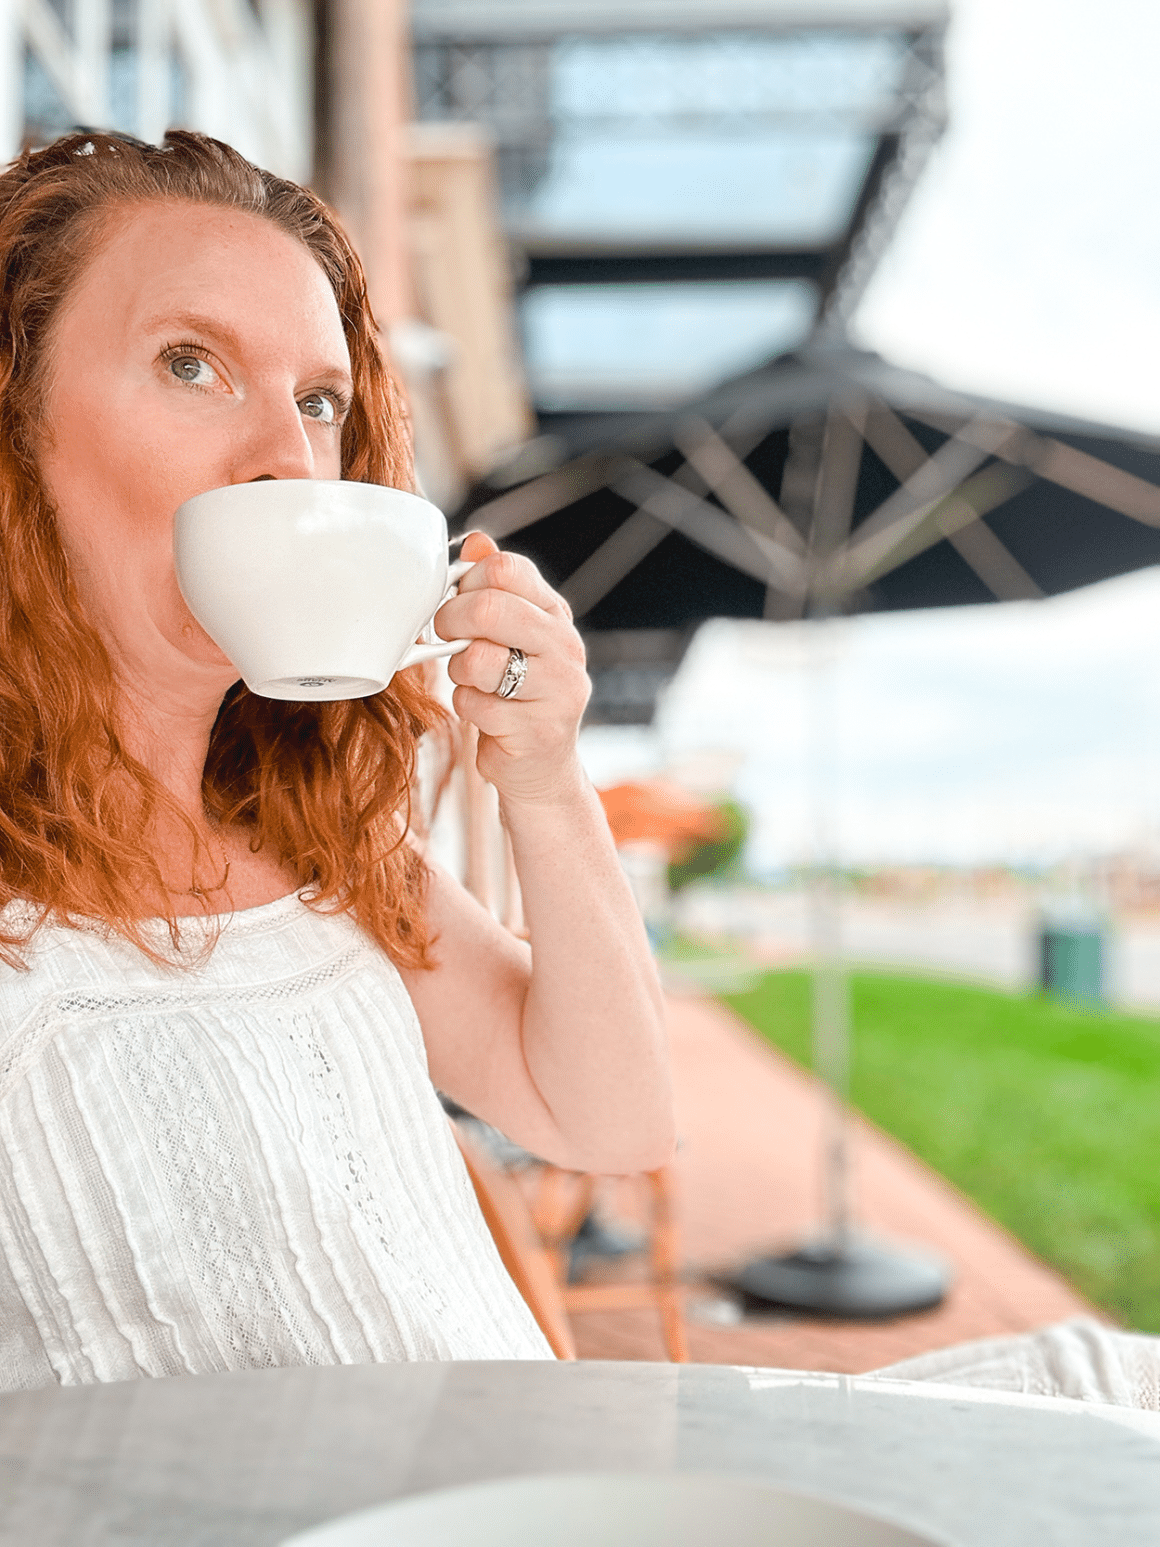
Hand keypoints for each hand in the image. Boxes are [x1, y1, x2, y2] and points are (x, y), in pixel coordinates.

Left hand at [433, 531, 590, 805]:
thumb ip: (493, 590)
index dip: (467, 581)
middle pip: (491, 607)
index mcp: (555, 615)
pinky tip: (485, 714)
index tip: (457, 601)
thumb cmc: (516, 695)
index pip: (506, 568)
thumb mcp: (509, 637)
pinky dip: (467, 708)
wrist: (540, 768)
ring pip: (478, 659)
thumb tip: (476, 540)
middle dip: (451, 620)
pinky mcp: (537, 730)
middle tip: (444, 636)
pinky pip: (474, 704)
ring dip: (459, 671)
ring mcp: (557, 690)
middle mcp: (564, 647)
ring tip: (472, 680)